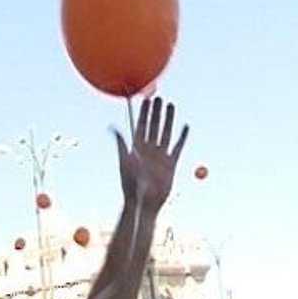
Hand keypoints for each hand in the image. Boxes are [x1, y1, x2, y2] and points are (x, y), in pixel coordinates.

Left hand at [116, 97, 187, 213]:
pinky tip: (185, 126)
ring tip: (171, 105)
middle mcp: (149, 148)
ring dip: (168, 119)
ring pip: (166, 132)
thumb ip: (121, 143)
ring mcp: (161, 155)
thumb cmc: (130, 183)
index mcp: (136, 146)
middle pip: (154, 125)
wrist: (143, 201)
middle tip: (159, 97)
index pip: (141, 125)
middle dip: (156, 112)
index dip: (144, 112)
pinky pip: (178, 147)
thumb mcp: (124, 161)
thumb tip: (112, 127)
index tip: (146, 99)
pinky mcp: (171, 163)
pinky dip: (182, 136)